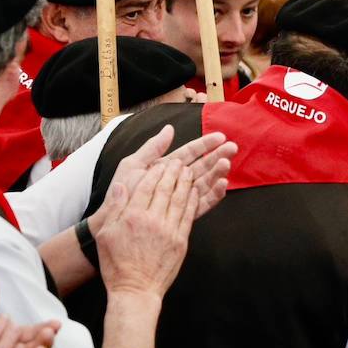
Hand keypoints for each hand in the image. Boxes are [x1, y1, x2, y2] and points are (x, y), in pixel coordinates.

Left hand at [89, 125, 234, 237]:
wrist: (114, 218)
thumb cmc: (122, 192)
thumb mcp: (133, 164)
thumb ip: (152, 147)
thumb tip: (170, 129)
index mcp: (166, 167)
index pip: (190, 152)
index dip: (205, 144)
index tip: (220, 137)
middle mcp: (176, 181)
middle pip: (202, 166)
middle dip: (218, 156)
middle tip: (233, 148)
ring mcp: (181, 197)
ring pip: (205, 182)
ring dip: (217, 173)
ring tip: (226, 164)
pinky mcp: (184, 214)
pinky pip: (203, 203)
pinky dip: (214, 194)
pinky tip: (222, 185)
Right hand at [96, 159, 197, 299]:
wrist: (136, 290)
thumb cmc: (117, 264)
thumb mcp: (107, 234)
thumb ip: (115, 208)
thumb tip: (122, 186)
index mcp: (132, 217)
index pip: (146, 187)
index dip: (156, 172)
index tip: (161, 163)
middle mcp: (152, 220)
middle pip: (165, 189)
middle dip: (173, 172)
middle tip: (179, 161)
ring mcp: (169, 230)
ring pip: (180, 199)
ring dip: (185, 182)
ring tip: (189, 170)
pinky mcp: (181, 241)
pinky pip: (189, 215)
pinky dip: (192, 200)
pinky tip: (194, 191)